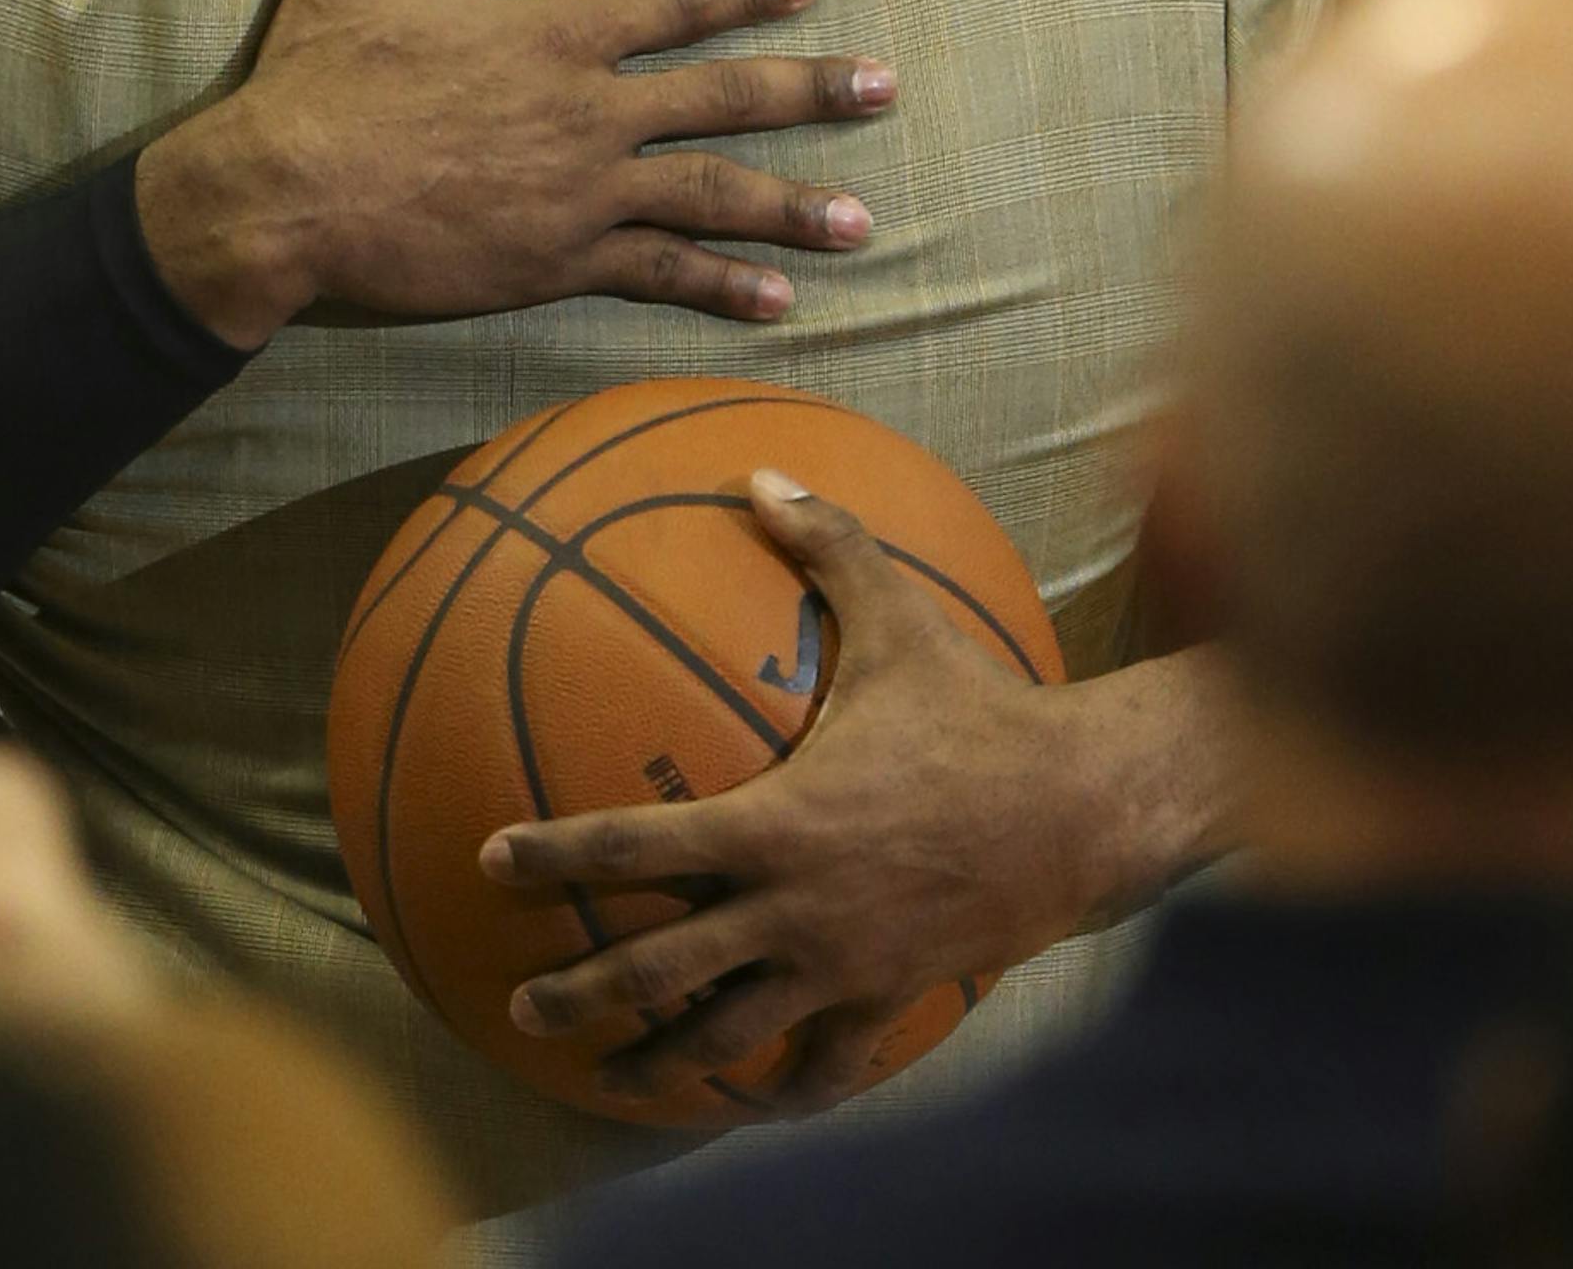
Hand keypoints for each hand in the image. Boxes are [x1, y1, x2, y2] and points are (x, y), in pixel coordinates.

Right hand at [136, 0, 896, 347]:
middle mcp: (587, 112)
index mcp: (552, 37)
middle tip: (886, 86)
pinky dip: (723, 287)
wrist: (282, 195)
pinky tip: (778, 300)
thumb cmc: (314, 78)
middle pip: (726, 97)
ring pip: (713, 195)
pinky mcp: (557, 264)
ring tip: (861, 221)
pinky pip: (660, 275)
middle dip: (813, 89)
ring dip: (793, 207)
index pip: (674, 5)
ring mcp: (581, 195)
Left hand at [480, 473, 1213, 1113]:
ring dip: (661, 1063)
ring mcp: (838, 969)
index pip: (635, 844)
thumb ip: (827, 544)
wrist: (1081, 812)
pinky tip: (750, 1100)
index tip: (491, 859)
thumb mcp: (899, 619)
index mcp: (775, 824)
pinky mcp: (888, 1001)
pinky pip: (822, 1067)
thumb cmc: (979, 711)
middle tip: (521, 1001)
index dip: (555, 853)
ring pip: (728, 1037)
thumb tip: (763, 472)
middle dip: (582, 991)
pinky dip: (778, 1090)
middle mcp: (792, 911)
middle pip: (660, 972)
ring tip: (610, 1077)